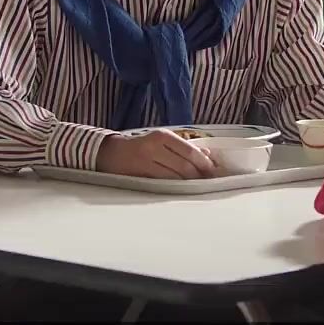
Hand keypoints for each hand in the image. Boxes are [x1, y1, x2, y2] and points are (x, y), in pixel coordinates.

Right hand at [96, 129, 214, 178]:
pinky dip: (175, 187)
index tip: (213, 170)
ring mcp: (146, 163)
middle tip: (208, 181)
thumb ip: (183, 147)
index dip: (204, 163)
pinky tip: (181, 188)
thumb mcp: (161, 140)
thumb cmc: (140, 147)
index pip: (189, 151)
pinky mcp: (139, 177)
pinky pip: (163, 184)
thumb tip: (207, 154)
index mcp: (162, 136)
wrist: (110, 153)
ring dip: (189, 183)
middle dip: (199, 175)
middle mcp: (154, 147)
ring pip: (175, 178)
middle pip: (184, 166)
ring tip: (197, 185)